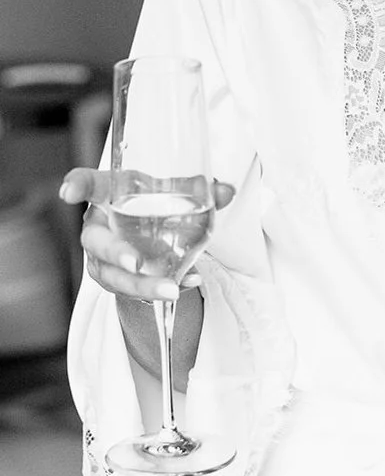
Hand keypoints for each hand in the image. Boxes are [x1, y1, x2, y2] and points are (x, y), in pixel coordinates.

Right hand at [59, 168, 234, 301]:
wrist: (146, 233)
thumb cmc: (151, 203)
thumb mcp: (173, 192)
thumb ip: (198, 191)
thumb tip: (225, 191)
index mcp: (109, 194)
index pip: (90, 184)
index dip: (76, 185)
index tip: (69, 192)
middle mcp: (99, 226)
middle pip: (96, 241)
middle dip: (115, 253)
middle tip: (136, 263)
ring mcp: (102, 258)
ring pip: (113, 276)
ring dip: (141, 285)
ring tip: (171, 288)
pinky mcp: (115, 280)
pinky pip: (133, 291)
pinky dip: (161, 288)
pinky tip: (188, 283)